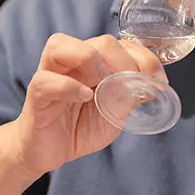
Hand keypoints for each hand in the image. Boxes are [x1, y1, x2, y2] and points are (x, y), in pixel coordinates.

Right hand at [9, 34, 164, 175]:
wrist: (51, 152)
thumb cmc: (80, 127)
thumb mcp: (114, 113)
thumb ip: (128, 96)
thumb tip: (150, 84)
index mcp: (93, 61)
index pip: (123, 44)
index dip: (144, 58)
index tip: (157, 82)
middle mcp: (71, 61)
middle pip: (100, 42)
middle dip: (125, 63)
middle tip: (131, 87)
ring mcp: (50, 74)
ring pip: (61, 45)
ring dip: (91, 61)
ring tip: (104, 83)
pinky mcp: (36, 94)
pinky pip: (47, 81)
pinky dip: (69, 87)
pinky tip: (85, 97)